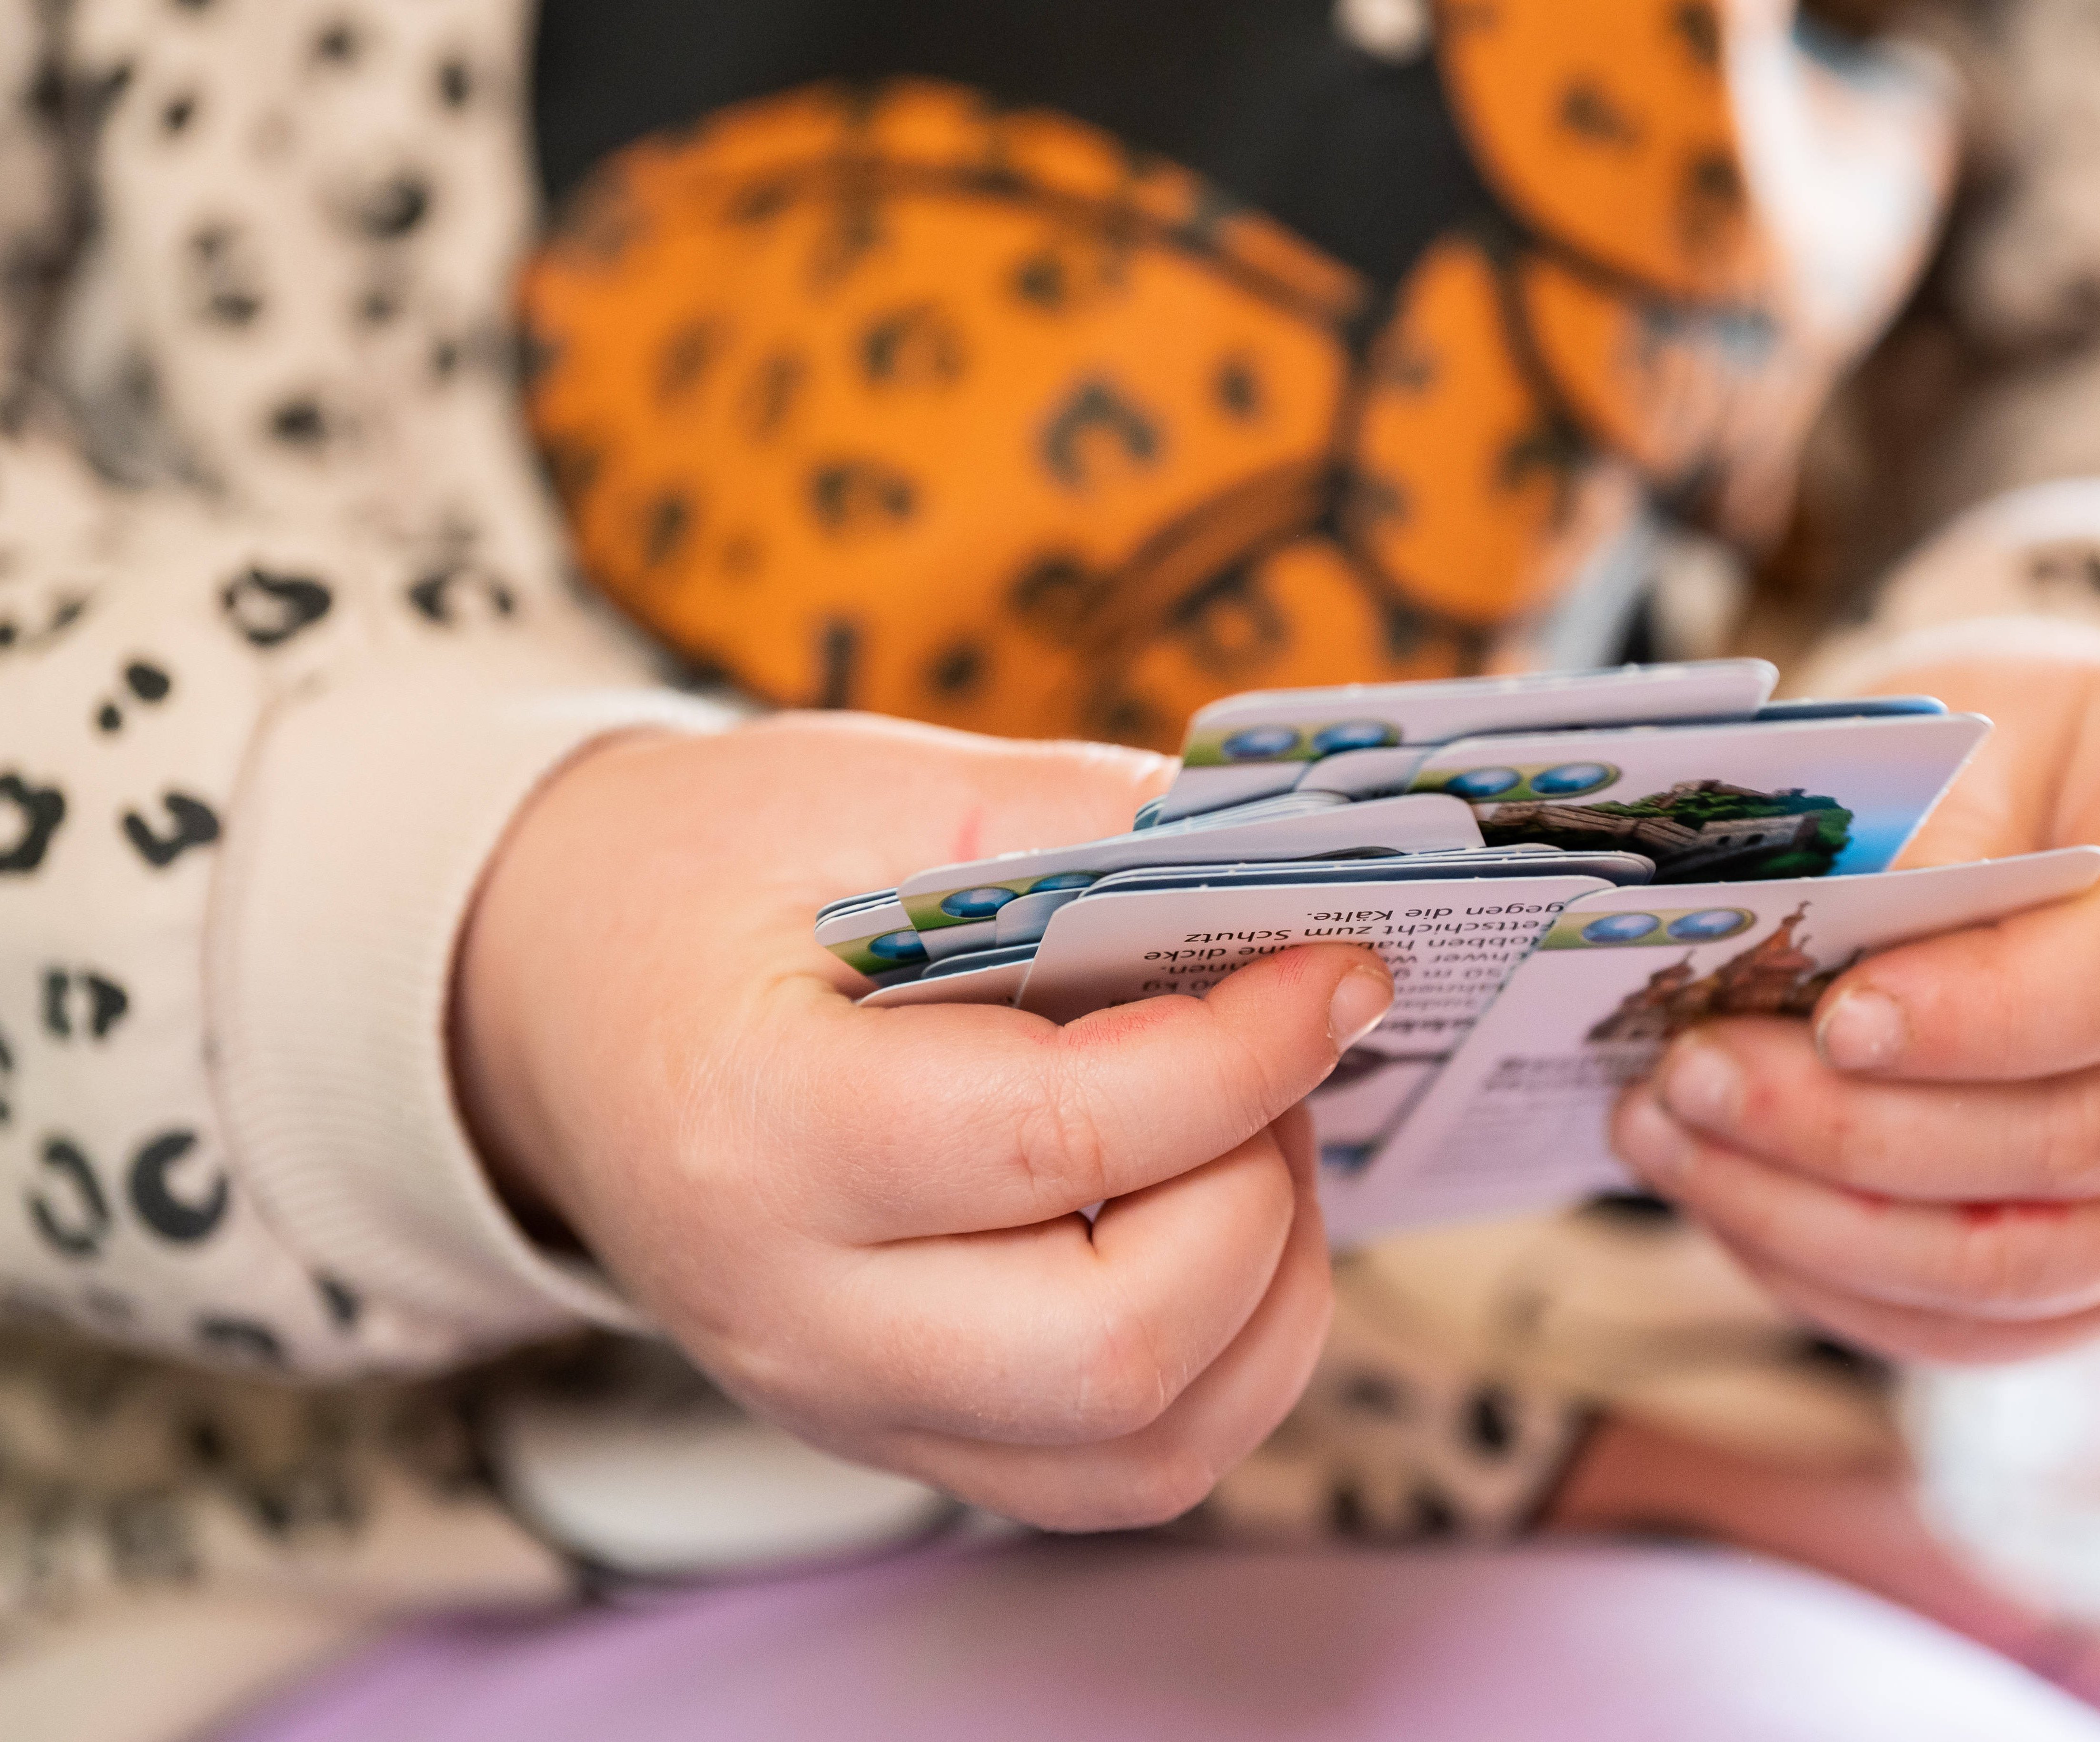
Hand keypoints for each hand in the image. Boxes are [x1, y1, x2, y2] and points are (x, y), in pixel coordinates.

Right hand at [451, 713, 1394, 1528]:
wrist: (555, 1004)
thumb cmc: (699, 883)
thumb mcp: (868, 795)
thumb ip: (1081, 824)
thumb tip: (1295, 867)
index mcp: (754, 1130)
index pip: (1057, 1142)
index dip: (1238, 1056)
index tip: (1336, 969)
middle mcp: (793, 1316)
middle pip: (1114, 1347)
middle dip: (1259, 1191)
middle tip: (1280, 1058)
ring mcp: (846, 1405)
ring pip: (1144, 1444)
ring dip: (1271, 1293)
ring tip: (1256, 1140)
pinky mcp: (905, 1437)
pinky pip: (1119, 1469)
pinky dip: (1230, 1360)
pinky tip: (1225, 1225)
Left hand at [1611, 620, 2099, 1362]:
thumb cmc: (2043, 755)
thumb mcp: (1991, 724)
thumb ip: (1933, 837)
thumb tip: (1825, 969)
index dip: (1996, 1010)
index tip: (1838, 1016)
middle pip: (2081, 1139)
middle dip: (1856, 1129)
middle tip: (1690, 1074)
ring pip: (2025, 1264)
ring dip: (1821, 1221)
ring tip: (1665, 1137)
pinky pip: (1990, 1327)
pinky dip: (1842, 1283)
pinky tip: (1723, 1207)